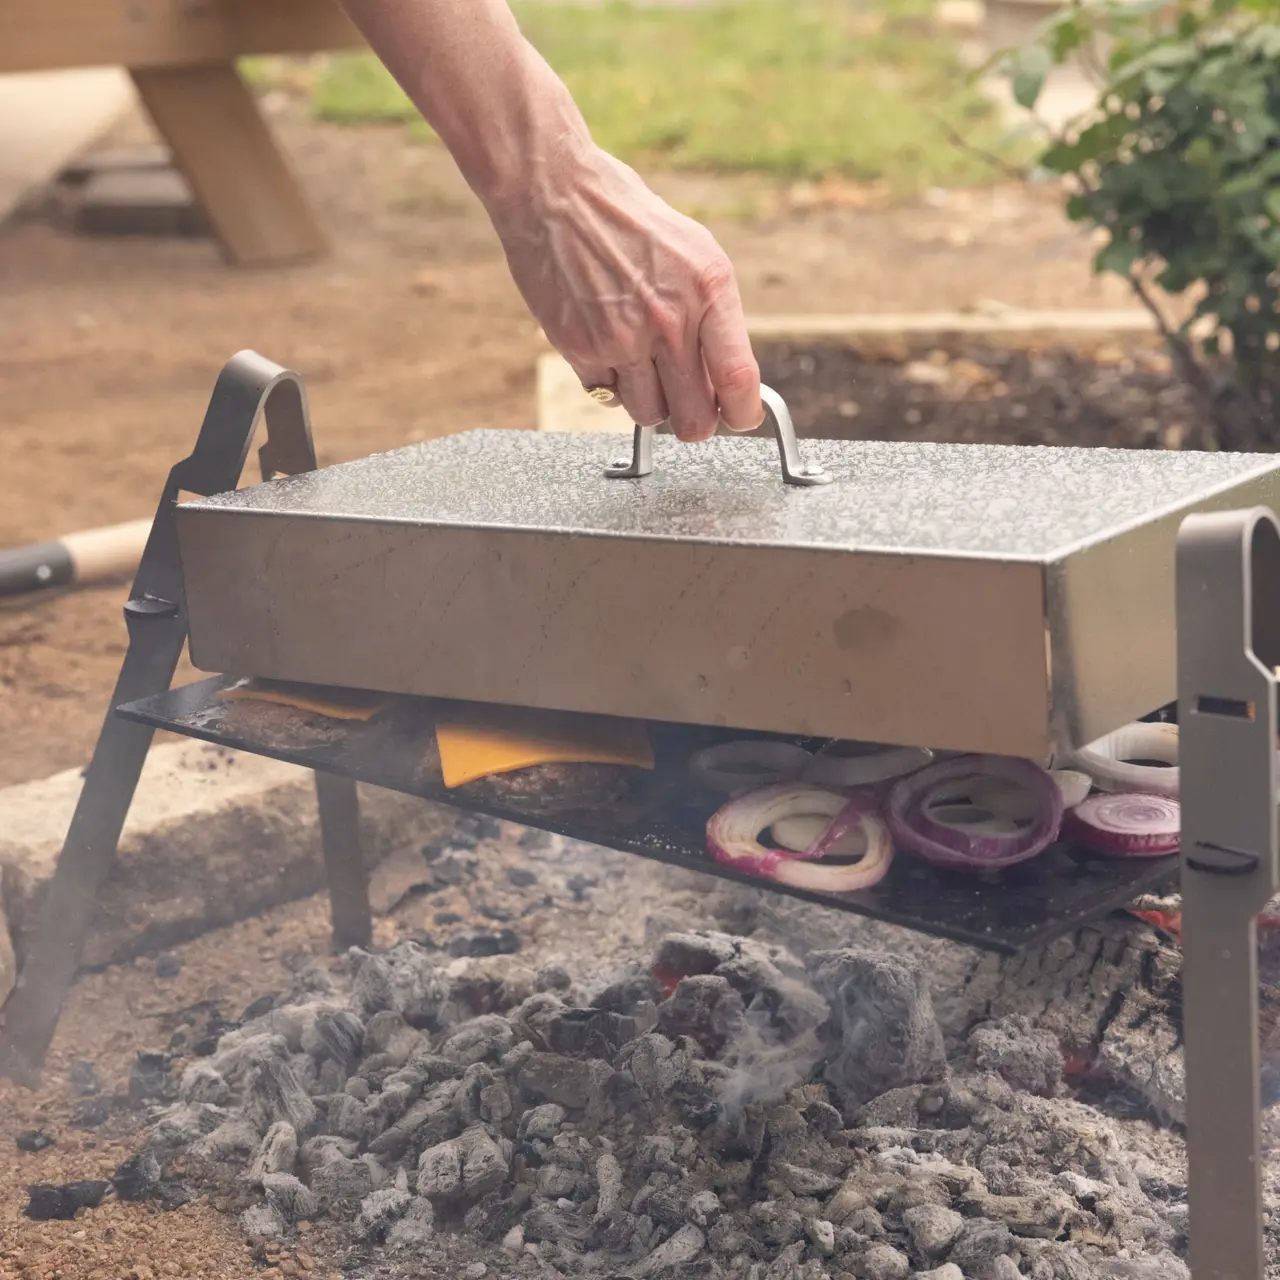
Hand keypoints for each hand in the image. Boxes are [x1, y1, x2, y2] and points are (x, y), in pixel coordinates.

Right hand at [490, 140, 762, 440]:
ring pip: (650, 415)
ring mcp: (622, 339)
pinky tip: (606, 344)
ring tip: (642, 362)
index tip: (739, 415)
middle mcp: (669, 320)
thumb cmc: (628, 219)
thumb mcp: (695, 253)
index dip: (742, 413)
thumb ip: (716, 316)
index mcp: (708, 290)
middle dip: (694, 420)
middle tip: (688, 402)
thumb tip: (727, 379)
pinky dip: (610, 382)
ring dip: (650, 400)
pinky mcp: (581, 349)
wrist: (555, 192)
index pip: (738, 381)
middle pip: (694, 418)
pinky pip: (606, 396)